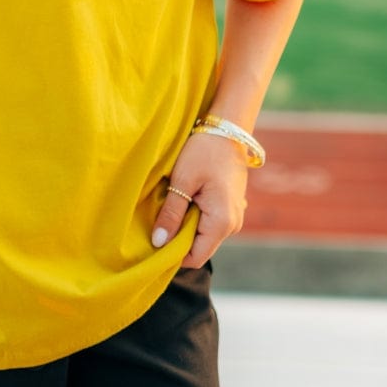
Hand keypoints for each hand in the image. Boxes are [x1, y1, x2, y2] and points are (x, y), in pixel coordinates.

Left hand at [151, 133, 249, 268]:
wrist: (228, 129)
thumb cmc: (204, 151)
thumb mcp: (182, 181)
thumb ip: (171, 214)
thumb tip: (158, 242)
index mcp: (222, 222)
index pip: (194, 257)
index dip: (172, 254)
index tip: (153, 241)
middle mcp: (232, 225)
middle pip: (199, 247)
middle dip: (177, 239)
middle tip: (157, 221)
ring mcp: (234, 217)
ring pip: (203, 235)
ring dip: (185, 226)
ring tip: (171, 206)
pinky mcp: (230, 208)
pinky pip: (209, 223)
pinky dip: (193, 217)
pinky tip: (182, 200)